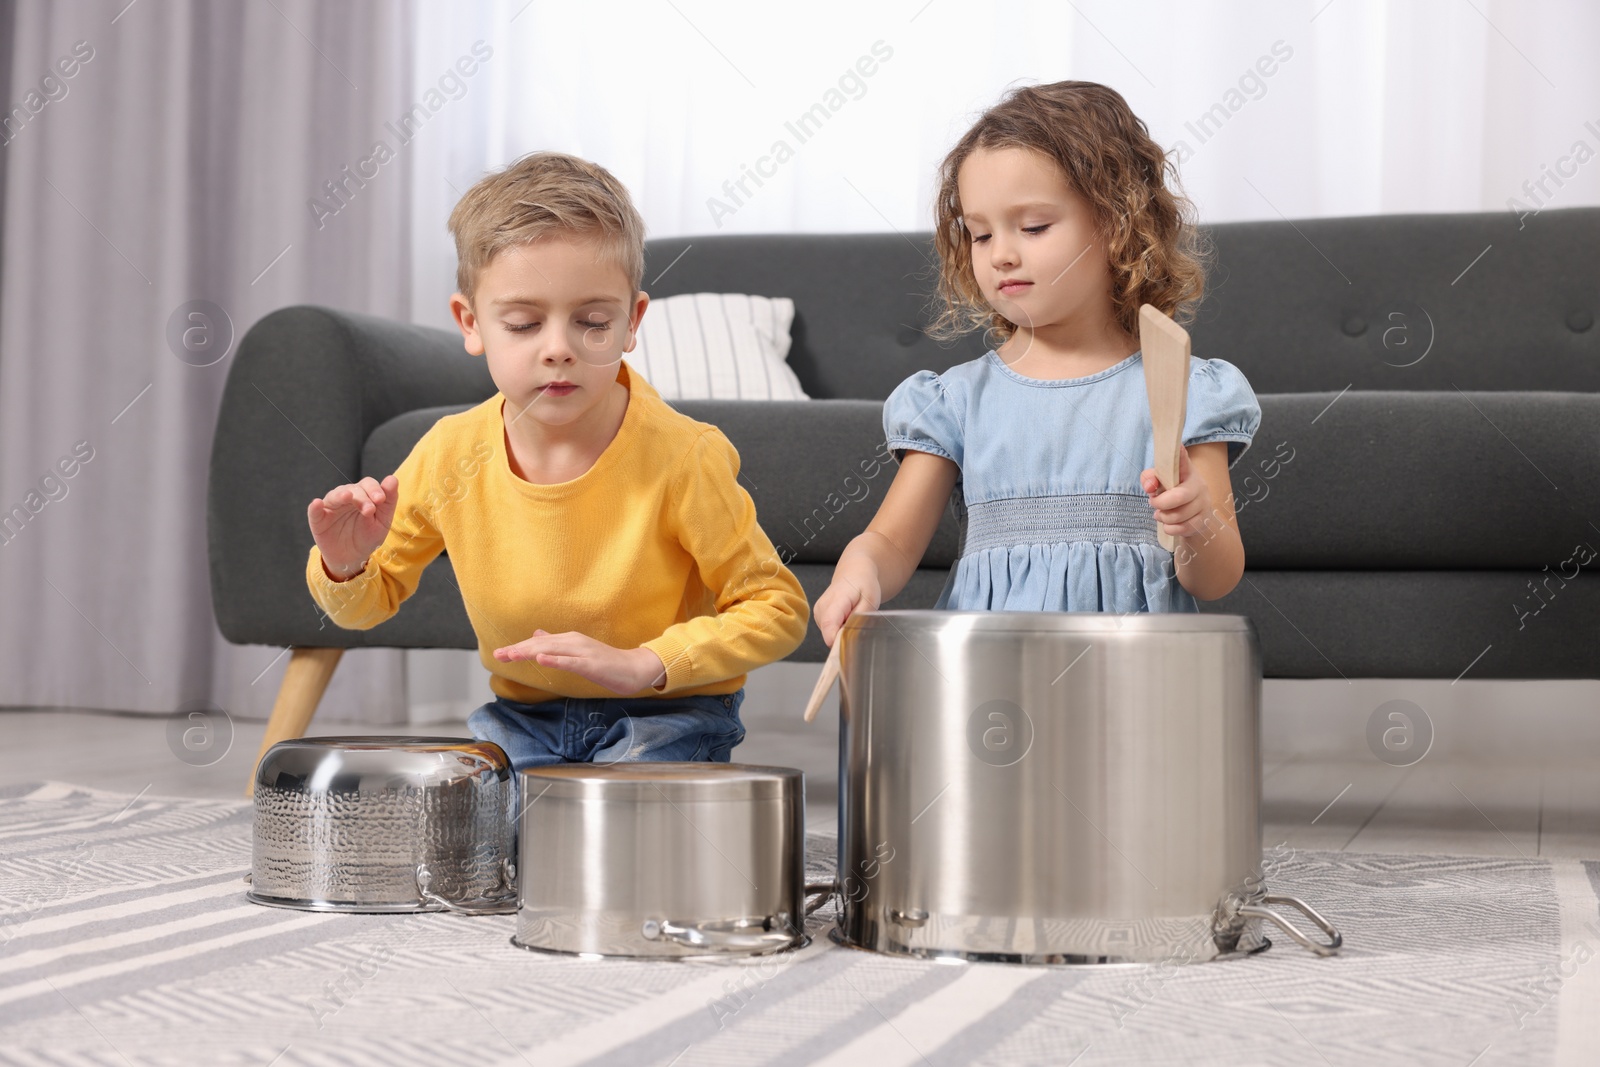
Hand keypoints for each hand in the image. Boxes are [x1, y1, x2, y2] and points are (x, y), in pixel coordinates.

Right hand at [308, 475, 398, 574]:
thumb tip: (392, 479)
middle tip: (369, 509)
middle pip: (353, 489)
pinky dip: (315, 507)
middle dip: (362, 498)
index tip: (381, 499)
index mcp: (363, 495)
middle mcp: (346, 497)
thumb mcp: (383, 521)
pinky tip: (317, 504)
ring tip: (347, 497)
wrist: (353, 558)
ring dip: (341, 496)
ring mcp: (331, 507)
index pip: (368, 484)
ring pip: (334, 496)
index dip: (374, 489)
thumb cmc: (368, 536)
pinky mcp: (318, 519)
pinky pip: (314, 511)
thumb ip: (389, 500)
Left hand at [492, 629, 666, 693]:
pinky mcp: (592, 664)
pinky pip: (570, 661)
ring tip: (512, 655)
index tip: (499, 654)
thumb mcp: (578, 652)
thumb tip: (537, 635)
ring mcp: (583, 652)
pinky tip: (541, 660)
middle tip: (498, 655)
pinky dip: (555, 659)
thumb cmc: (606, 663)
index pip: (539, 643)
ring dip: (530, 652)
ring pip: (552, 650)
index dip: (519, 647)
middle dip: (518, 649)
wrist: (634, 668)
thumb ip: (557, 644)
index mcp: (569, 640)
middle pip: (541, 645)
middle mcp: (574, 641)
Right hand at [814, 573, 880, 647]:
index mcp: (836, 600)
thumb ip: (858, 619)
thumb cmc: (863, 585)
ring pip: (829, 634)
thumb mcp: (870, 601)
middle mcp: (822, 607)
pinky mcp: (818, 616)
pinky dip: (838, 629)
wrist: (854, 573)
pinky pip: (829, 631)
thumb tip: (847, 637)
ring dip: (841, 632)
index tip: (845, 650)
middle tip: (858, 626)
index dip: (836, 641)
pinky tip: (846, 618)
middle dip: (843, 637)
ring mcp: (818, 612)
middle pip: (829, 633)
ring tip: (852, 618)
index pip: (829, 624)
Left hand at [1139, 445, 1213, 538]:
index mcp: (1186, 471)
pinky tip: (1169, 524)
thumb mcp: (1159, 483)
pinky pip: (1183, 528)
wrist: (1192, 515)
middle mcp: (1199, 485)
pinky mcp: (1203, 520)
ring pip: (1179, 515)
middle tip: (1153, 502)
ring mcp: (1204, 503)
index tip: (1177, 446)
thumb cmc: (1171, 493)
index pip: (1183, 460)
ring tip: (1160, 514)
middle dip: (1160, 503)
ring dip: (1163, 517)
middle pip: (1179, 497)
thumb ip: (1149, 478)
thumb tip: (1149, 487)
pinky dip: (1170, 528)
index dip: (1180, 454)